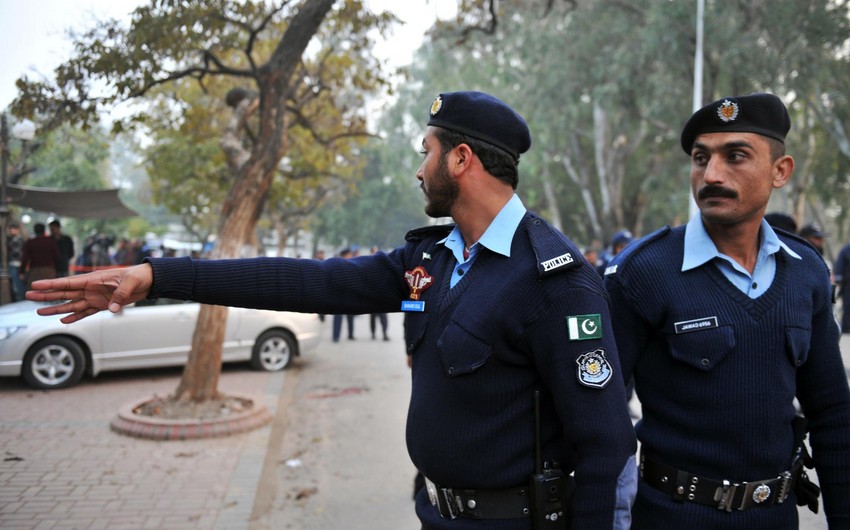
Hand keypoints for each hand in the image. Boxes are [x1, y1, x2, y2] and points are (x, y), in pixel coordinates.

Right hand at [25, 264, 153, 323]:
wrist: (147, 281)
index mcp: (94, 279)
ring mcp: (95, 297)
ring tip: (40, 312)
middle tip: (29, 296)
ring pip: (71, 304)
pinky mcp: (103, 305)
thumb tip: (112, 308)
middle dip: (46, 295)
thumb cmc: (137, 276)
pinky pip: (85, 312)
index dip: (51, 284)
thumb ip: (119, 295)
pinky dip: (75, 317)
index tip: (36, 285)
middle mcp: (91, 289)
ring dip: (56, 309)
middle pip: (64, 293)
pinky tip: (63, 321)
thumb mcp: (130, 283)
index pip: (68, 282)